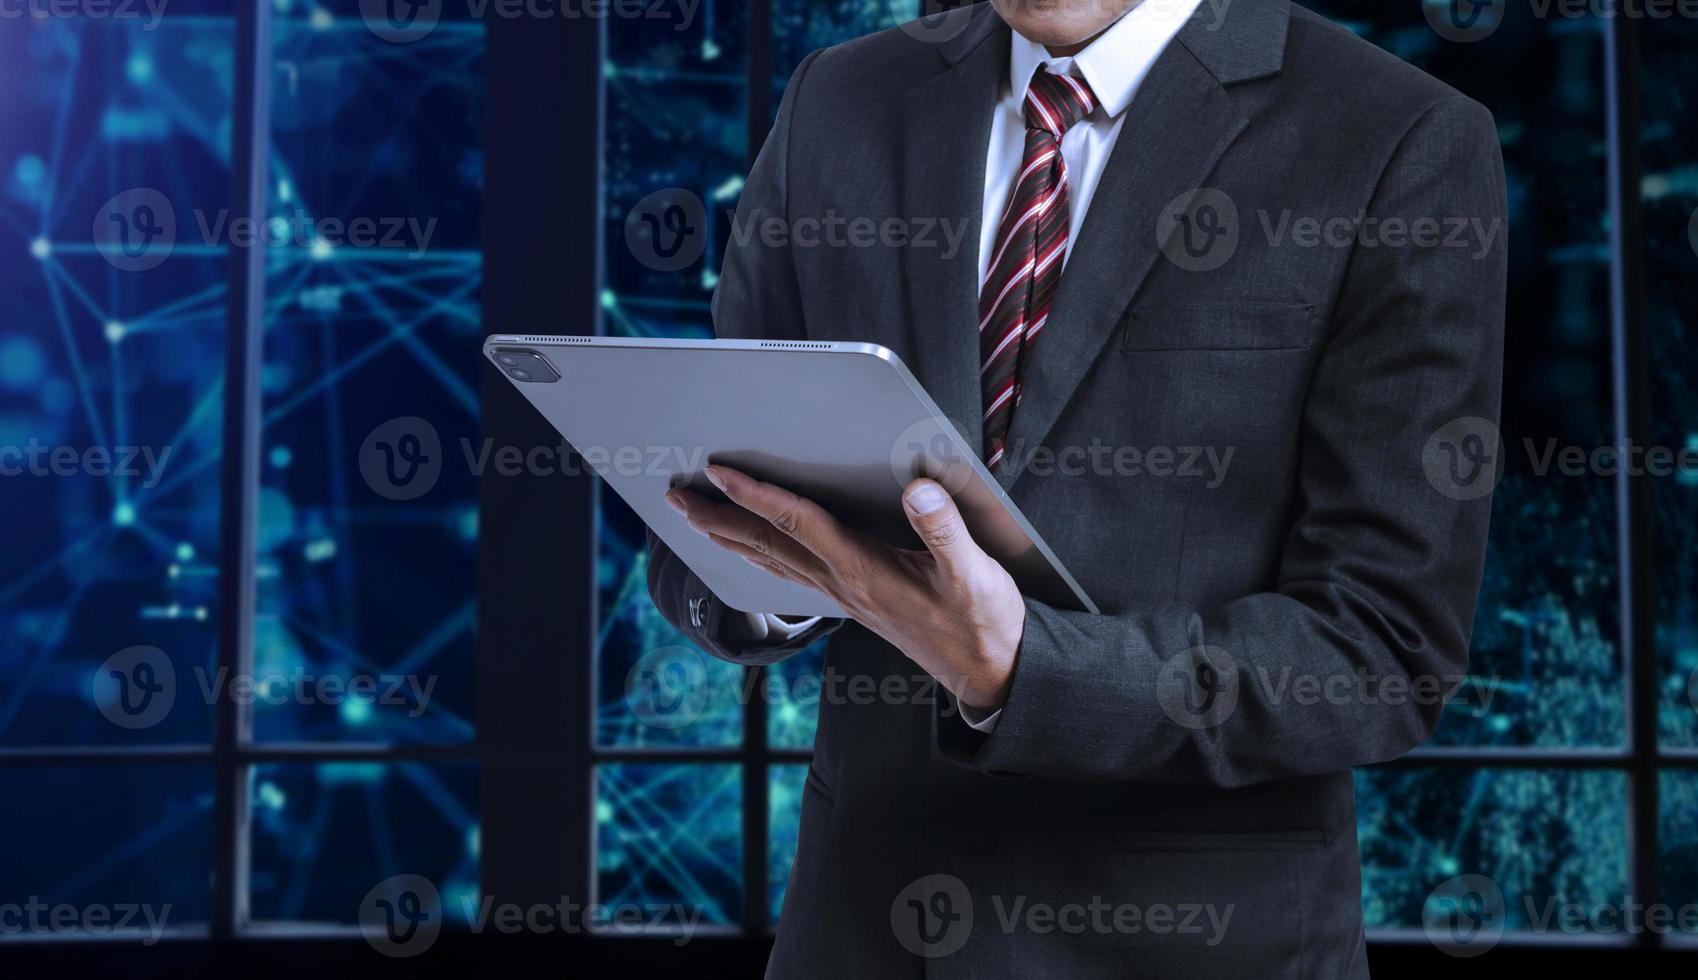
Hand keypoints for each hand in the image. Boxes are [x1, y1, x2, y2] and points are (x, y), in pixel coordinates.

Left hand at [665, 465, 1025, 713]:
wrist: (989, 672)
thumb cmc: (982, 621)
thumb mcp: (975, 572)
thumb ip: (945, 529)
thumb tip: (918, 489)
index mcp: (865, 570)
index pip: (799, 523)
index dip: (757, 495)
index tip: (720, 471)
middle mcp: (844, 583)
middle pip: (767, 544)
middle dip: (719, 518)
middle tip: (676, 495)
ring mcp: (844, 595)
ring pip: (772, 561)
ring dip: (730, 537)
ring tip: (696, 517)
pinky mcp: (853, 601)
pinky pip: (792, 574)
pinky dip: (761, 556)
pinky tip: (750, 551)